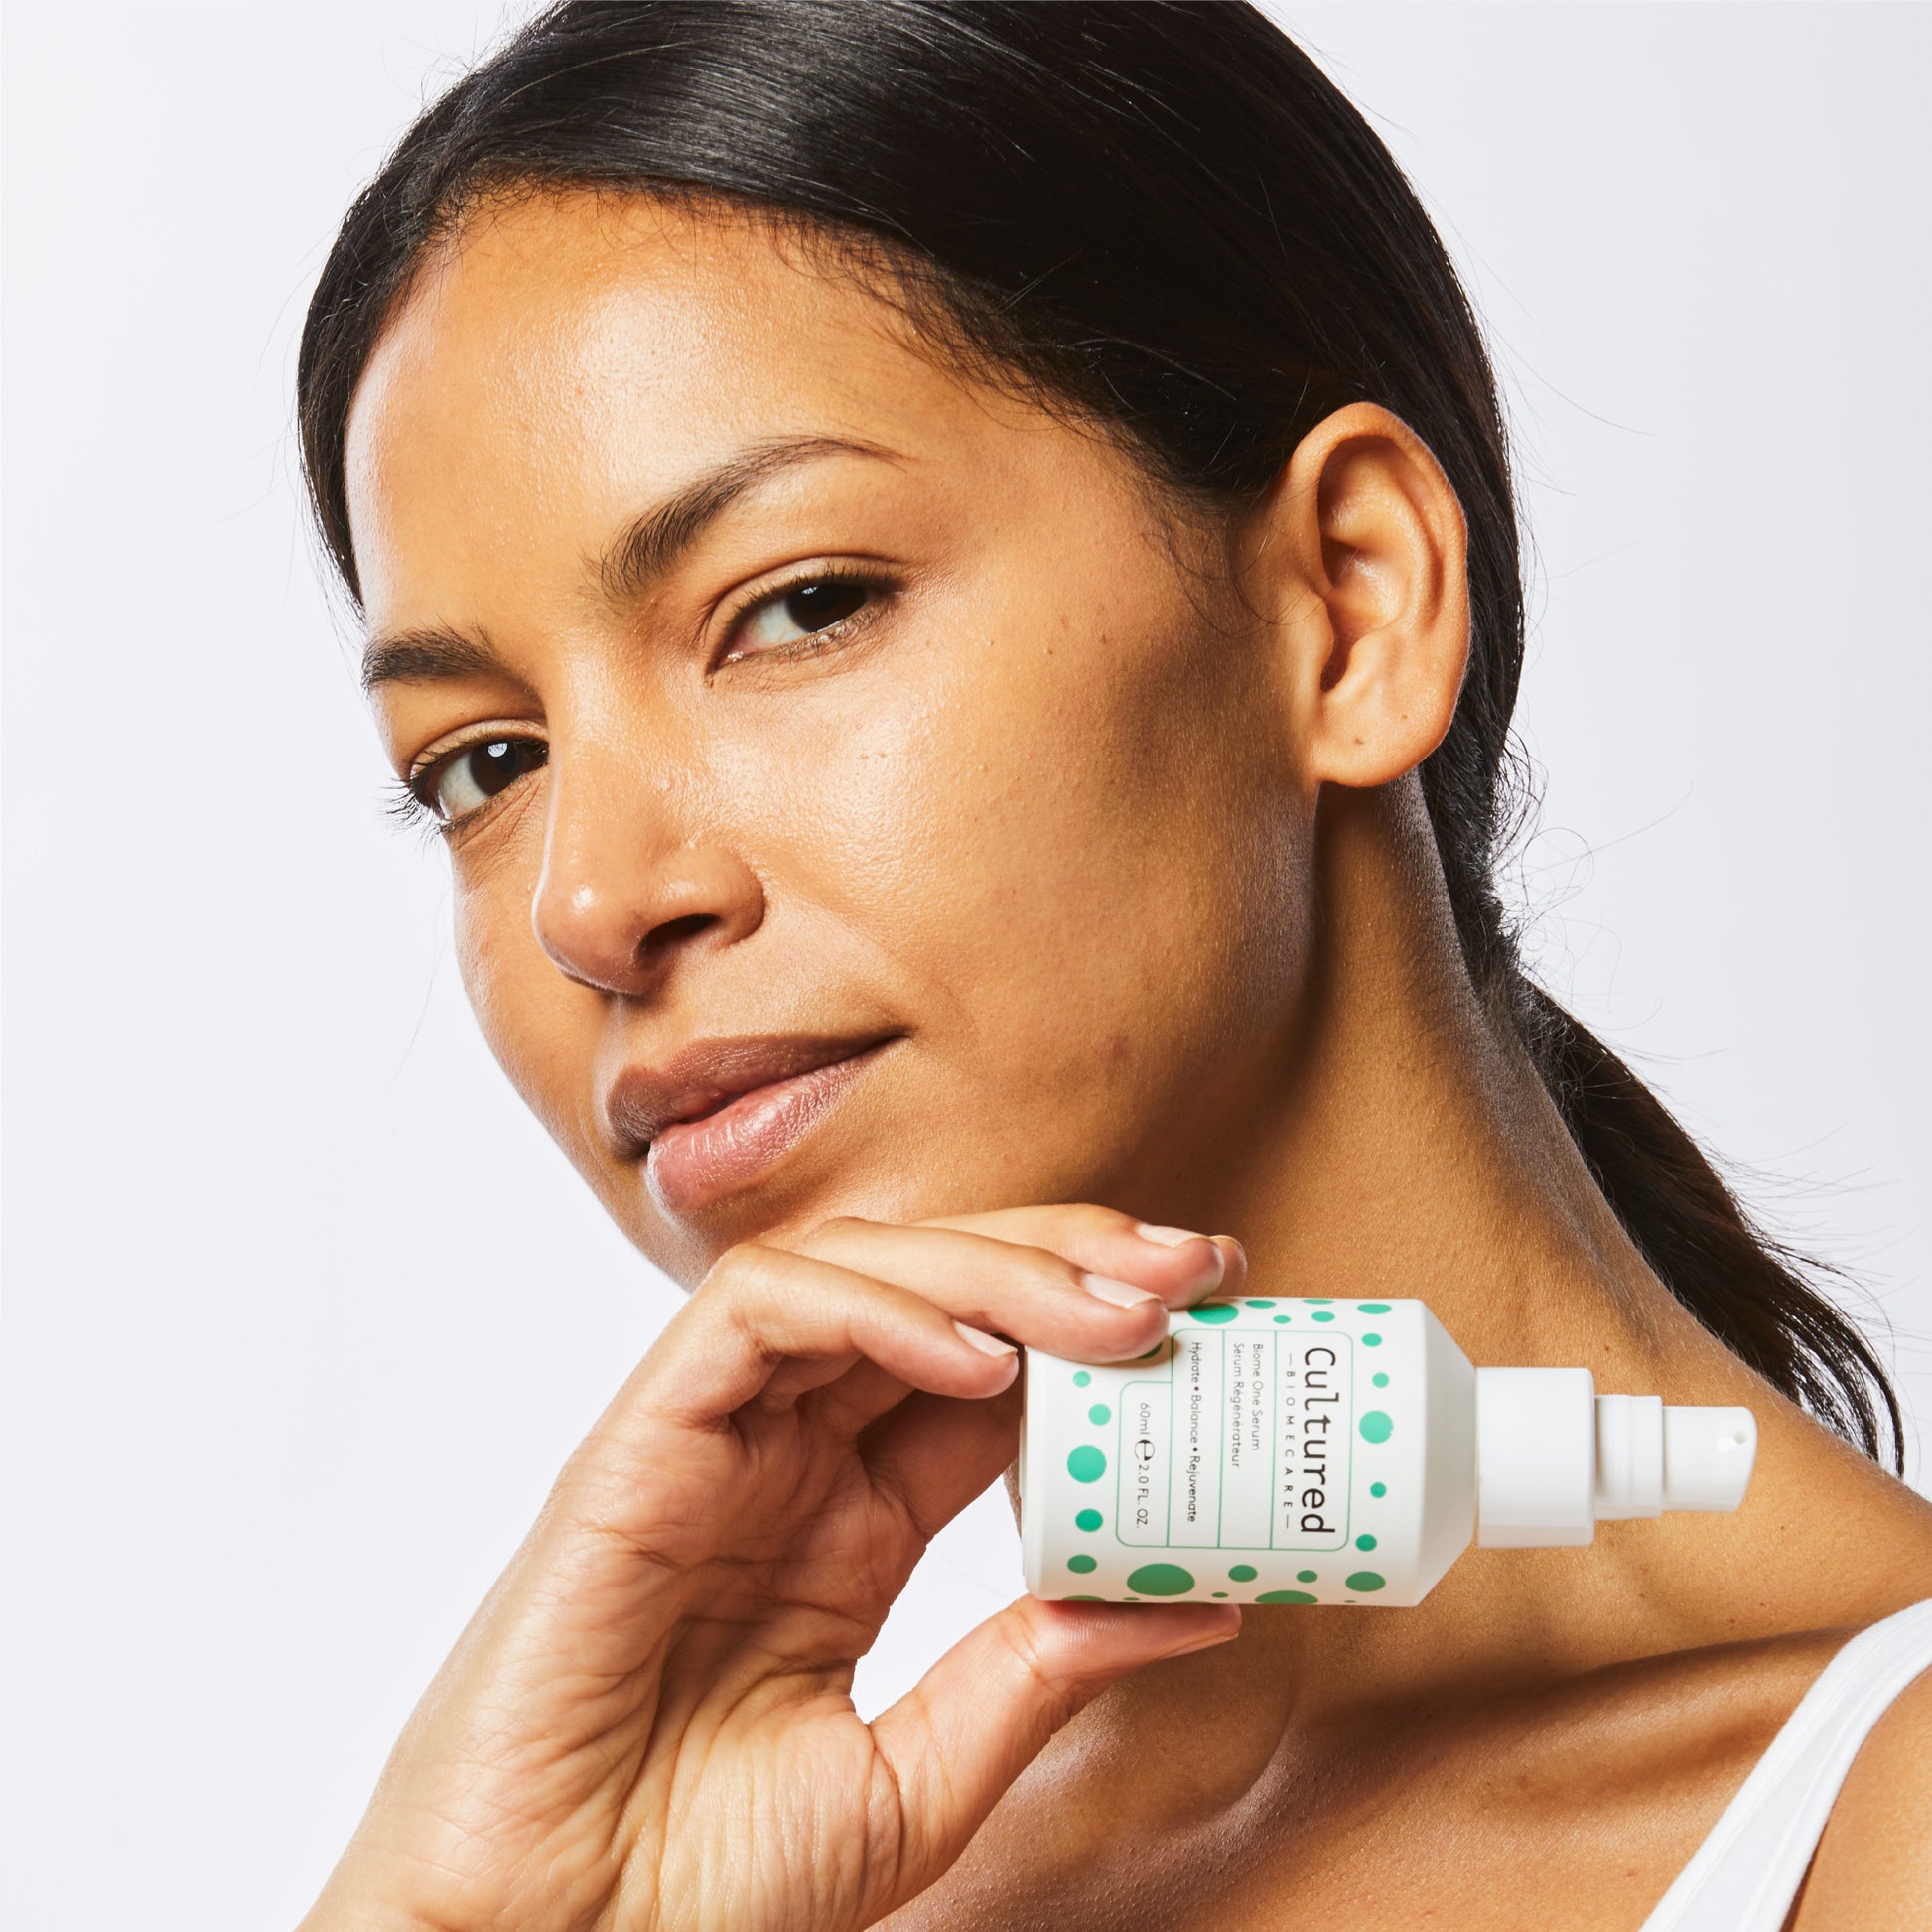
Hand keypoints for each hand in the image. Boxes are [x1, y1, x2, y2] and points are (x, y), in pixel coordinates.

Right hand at [302, 1206, 1244, 1931]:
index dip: (1095, 1323)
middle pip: (932, 1291)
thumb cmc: (696, 1889)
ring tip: (1122, 1305)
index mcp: (846, 1519)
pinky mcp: (637, 1443)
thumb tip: (1205, 1603)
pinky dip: (875, 1308)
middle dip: (1069, 1258)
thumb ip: (1039, 1674)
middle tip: (1197, 1263)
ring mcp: (712, 1439)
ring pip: (855, 1269)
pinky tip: (981, 1356)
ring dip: (997, 1267)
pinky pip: (758, 1316)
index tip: (1216, 1309)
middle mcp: (785, 1455)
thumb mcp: (920, 1781)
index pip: (985, 1367)